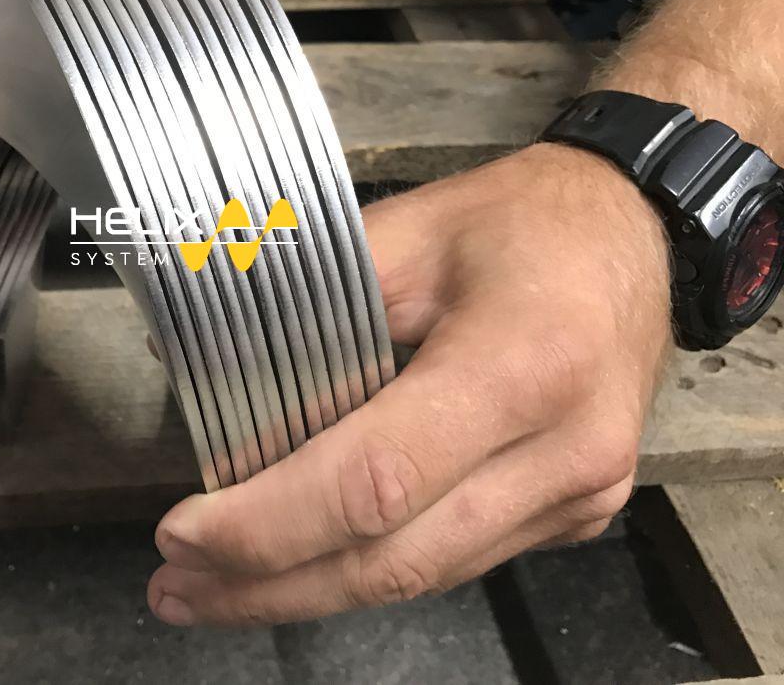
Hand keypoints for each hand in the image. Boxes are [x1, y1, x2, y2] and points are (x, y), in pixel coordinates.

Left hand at [147, 143, 670, 625]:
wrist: (635, 235)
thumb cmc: (521, 221)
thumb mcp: (408, 231)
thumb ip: (303, 299)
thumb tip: (192, 356)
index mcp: (522, 366)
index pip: (375, 481)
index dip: (270, 523)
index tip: (184, 534)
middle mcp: (563, 452)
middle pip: (393, 560)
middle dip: (270, 586)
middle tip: (177, 589)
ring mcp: (580, 496)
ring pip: (423, 578)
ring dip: (311, 591)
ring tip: (215, 589)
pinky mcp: (576, 514)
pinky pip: (455, 561)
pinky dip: (370, 568)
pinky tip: (305, 563)